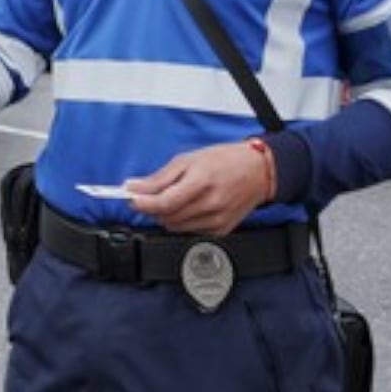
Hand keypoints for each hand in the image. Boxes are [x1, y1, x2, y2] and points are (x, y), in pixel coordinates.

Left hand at [126, 142, 268, 235]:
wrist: (259, 171)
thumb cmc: (225, 160)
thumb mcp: (189, 159)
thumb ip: (159, 177)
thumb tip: (133, 187)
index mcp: (202, 181)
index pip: (165, 202)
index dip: (143, 203)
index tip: (131, 199)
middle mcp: (212, 204)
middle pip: (167, 217)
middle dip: (152, 207)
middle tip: (150, 196)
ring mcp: (218, 220)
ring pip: (175, 227)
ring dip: (167, 215)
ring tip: (175, 198)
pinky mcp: (221, 231)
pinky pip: (189, 232)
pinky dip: (182, 222)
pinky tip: (190, 207)